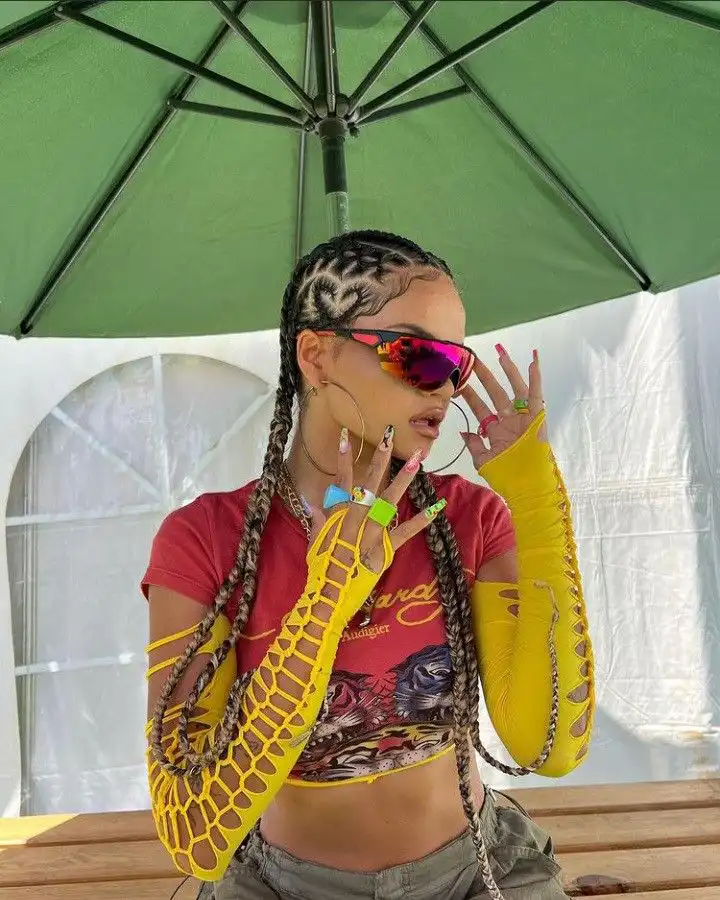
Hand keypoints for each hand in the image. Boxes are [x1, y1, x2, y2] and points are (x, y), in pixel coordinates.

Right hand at [308, 427, 441, 573]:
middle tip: (391, 437)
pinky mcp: (385, 549)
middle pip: (369, 485)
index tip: (346, 436)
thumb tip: (313, 502)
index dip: (343, 459)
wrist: (330, 595)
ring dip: (403, 480)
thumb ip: (319, 521)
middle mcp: (356, 520)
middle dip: (380, 460)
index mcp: (338, 516)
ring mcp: (372, 533)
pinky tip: (437, 507)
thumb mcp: (316, 543)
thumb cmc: (321, 569)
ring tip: (417, 461)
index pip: (341, 481)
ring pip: (389, 501)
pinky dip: (421, 520)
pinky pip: (405, 532)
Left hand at [460, 345, 545, 469]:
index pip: (479, 408)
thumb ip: (474, 446)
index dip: (469, 395)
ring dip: (508, 370)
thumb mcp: (484, 462)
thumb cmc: (507, 478)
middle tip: (473, 359)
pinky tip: (532, 360)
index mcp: (495, 430)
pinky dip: (535, 378)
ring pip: (514, 389)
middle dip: (484, 376)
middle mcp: (508, 420)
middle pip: (494, 393)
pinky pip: (535, 394)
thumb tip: (463, 432)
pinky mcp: (537, 418)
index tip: (458, 382)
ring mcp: (522, 418)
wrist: (527, 487)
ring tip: (499, 352)